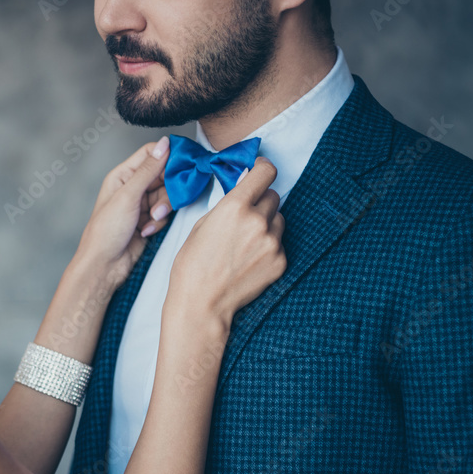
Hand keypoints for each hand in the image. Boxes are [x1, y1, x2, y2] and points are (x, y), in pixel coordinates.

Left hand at [73, 138, 173, 289]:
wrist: (105, 265)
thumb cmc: (106, 231)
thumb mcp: (128, 196)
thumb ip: (148, 170)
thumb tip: (165, 144)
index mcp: (123, 175)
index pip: (151, 154)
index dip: (168, 157)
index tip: (182, 166)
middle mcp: (133, 187)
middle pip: (164, 176)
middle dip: (167, 192)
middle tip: (160, 207)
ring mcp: (142, 204)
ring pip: (167, 196)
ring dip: (163, 210)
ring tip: (150, 221)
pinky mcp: (149, 220)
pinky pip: (165, 213)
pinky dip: (159, 222)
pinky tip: (146, 231)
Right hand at [165, 157, 286, 331]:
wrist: (201, 304)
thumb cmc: (192, 265)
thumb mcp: (201, 225)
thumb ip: (228, 202)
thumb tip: (244, 183)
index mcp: (235, 207)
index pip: (265, 172)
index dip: (263, 169)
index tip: (259, 171)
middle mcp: (258, 221)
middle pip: (273, 196)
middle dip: (260, 201)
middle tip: (244, 216)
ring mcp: (272, 243)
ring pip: (279, 220)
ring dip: (266, 224)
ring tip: (244, 242)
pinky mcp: (280, 262)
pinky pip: (279, 243)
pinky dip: (268, 247)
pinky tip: (248, 259)